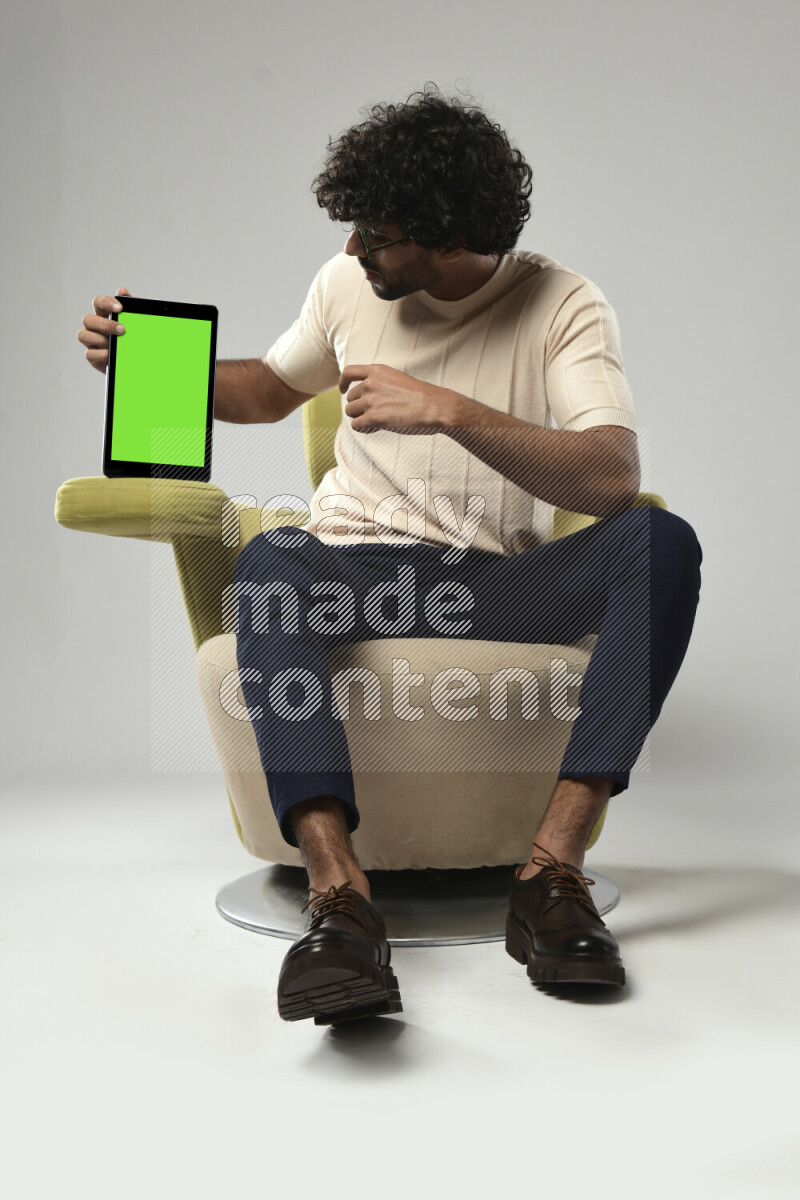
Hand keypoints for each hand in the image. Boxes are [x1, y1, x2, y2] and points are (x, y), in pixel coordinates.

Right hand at [78, 287, 130, 373]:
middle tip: (122, 330)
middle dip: (105, 324)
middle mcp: (94, 327)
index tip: (120, 308)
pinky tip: (111, 354)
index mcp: (103, 315)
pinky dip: (101, 353)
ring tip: (115, 342)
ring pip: (82, 335)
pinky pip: (89, 354)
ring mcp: (91, 342)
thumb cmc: (130, 338)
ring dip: (99, 338)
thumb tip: (122, 290)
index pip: (98, 303)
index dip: (106, 303)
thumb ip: (129, 308)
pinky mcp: (93, 357)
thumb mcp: (133, 323)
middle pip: (87, 319)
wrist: (135, 361)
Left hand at [339, 364, 455, 434]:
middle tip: (372, 413)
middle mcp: (370, 383)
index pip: (348, 372)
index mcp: (377, 371)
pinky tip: (374, 428)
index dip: (342, 382)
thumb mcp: (396, 378)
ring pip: (351, 412)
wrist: (433, 405)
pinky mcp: (373, 417)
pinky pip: (356, 425)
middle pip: (350, 397)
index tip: (342, 390)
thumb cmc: (420, 394)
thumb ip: (379, 381)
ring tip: (374, 420)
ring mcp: (371, 400)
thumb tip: (365, 395)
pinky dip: (363, 428)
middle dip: (358, 406)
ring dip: (359, 417)